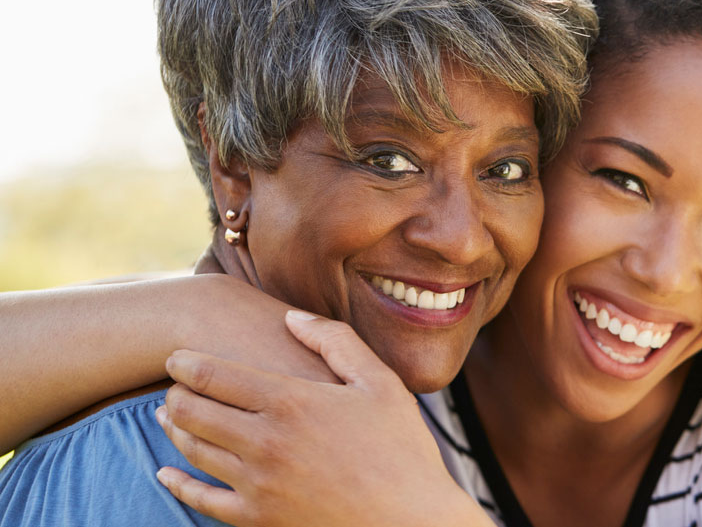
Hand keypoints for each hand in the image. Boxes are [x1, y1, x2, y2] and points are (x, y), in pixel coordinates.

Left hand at [154, 311, 491, 526]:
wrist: (412, 523)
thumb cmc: (402, 449)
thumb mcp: (380, 382)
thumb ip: (335, 342)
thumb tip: (291, 318)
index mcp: (291, 401)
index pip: (214, 375)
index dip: (186, 364)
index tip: (175, 358)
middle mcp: (265, 441)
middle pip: (191, 411)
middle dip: (175, 394)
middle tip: (174, 385)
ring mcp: (258, 484)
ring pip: (192, 450)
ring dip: (174, 429)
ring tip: (169, 416)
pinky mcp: (258, 519)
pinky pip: (201, 500)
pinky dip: (177, 484)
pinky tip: (167, 474)